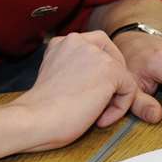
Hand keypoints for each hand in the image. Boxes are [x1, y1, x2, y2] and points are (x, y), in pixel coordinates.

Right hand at [12, 31, 148, 151]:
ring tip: (96, 114)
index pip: (95, 48)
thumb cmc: (39, 110)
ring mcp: (95, 53)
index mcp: (62, 41)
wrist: (32, 120)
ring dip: (114, 97)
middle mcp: (79, 40)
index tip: (90, 94)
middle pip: (112, 56)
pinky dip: (120, 108)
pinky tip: (100, 119)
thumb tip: (99, 79)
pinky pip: (129, 88)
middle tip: (101, 104)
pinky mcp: (110, 70)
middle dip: (112, 81)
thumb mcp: (55, 77)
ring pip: (122, 74)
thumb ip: (75, 69)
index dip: (99, 73)